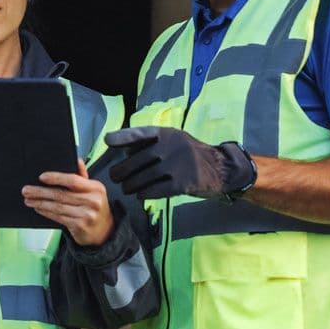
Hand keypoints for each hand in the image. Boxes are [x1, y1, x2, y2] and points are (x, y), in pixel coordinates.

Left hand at [22, 160, 114, 246]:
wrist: (104, 231)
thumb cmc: (95, 208)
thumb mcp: (94, 190)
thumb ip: (83, 176)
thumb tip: (77, 160)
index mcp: (95, 188)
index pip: (73, 180)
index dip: (56, 178)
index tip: (42, 177)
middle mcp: (92, 201)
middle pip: (62, 194)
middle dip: (41, 192)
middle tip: (27, 190)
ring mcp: (86, 215)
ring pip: (57, 207)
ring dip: (40, 203)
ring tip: (29, 200)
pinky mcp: (79, 226)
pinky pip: (58, 217)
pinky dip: (46, 212)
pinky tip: (39, 209)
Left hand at [106, 127, 255, 200]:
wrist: (221, 169)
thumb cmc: (190, 155)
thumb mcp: (174, 141)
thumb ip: (152, 143)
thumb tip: (124, 149)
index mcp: (167, 133)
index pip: (141, 133)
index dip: (123, 137)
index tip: (108, 141)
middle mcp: (171, 146)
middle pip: (136, 161)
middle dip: (122, 171)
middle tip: (115, 177)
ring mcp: (177, 164)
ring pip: (143, 178)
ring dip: (130, 185)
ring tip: (127, 188)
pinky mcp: (182, 183)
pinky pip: (154, 190)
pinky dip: (144, 194)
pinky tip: (141, 195)